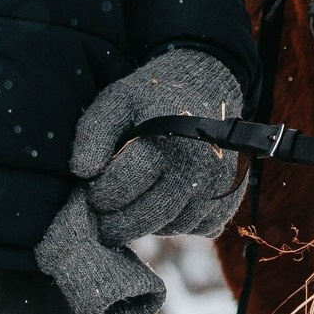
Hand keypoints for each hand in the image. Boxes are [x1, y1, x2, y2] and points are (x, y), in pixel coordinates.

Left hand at [72, 48, 245, 240]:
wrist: (209, 86)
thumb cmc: (155, 98)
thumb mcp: (117, 101)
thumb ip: (94, 133)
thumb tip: (83, 172)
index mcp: (166, 140)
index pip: (121, 187)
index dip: (98, 195)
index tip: (91, 192)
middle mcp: (197, 167)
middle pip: (148, 216)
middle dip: (117, 224)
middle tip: (102, 222)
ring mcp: (218, 185)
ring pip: (172, 226)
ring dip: (148, 225)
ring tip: (134, 207)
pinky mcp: (230, 198)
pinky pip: (199, 228)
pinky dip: (179, 223)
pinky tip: (167, 203)